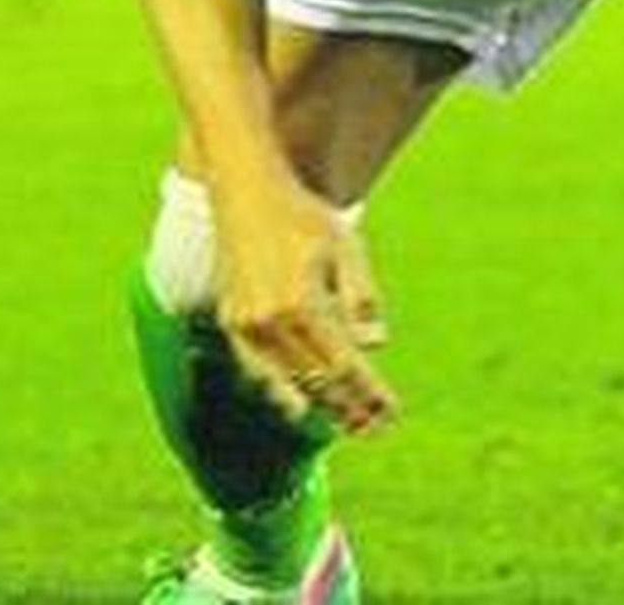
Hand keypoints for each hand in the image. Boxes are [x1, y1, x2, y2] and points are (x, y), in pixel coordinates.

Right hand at [213, 171, 397, 435]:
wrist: (249, 194)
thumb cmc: (305, 217)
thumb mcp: (345, 247)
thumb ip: (361, 297)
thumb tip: (375, 346)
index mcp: (303, 303)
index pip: (344, 366)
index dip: (369, 394)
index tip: (391, 414)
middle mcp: (270, 322)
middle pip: (316, 383)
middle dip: (348, 409)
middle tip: (374, 430)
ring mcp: (246, 326)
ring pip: (285, 385)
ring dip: (318, 407)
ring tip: (347, 424)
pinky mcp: (232, 324)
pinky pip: (258, 371)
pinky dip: (281, 390)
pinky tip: (303, 402)